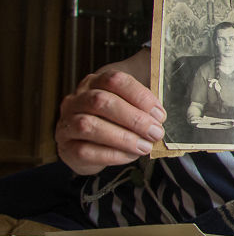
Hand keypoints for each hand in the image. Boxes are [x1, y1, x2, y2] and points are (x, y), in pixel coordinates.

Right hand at [56, 51, 165, 175]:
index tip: (159, 113)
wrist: (88, 144)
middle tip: (156, 132)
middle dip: (134, 118)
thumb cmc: (115, 120)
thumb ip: (145, 103)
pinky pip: (86, 151)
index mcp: (95, 82)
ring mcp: (67, 123)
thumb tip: (165, 110)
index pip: (115, 80)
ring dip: (123, 137)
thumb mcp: (130, 104)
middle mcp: (76, 99)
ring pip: (89, 126)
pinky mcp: (66, 147)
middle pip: (101, 102)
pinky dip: (112, 154)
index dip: (139, 95)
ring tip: (145, 146)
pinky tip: (129, 155)